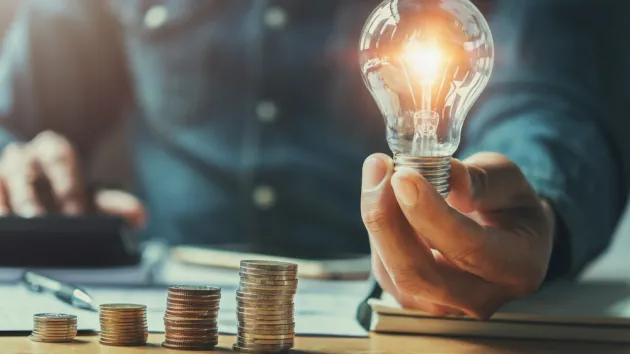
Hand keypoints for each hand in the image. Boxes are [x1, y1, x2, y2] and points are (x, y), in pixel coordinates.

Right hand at [0, 131, 145, 227]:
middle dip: (32, 198)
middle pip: (24, 170)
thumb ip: (116, 206)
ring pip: (0, 182)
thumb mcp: (93, 201)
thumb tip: (139, 216)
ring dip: (8, 204)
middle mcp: (24, 156)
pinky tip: (4, 227)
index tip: (76, 214)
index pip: (60, 158)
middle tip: (40, 221)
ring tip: (18, 226)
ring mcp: (2, 172)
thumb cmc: (69, 198)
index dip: (68, 186)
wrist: (43, 204)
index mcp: (54, 149)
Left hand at [361, 152, 554, 318]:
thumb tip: (447, 176)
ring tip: (380, 172)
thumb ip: (481, 178)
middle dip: (388, 220)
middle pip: (418, 274)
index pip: (467, 247)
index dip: (429, 213)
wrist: (505, 236)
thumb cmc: (508, 204)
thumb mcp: (507, 179)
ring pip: (393, 273)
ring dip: (378, 219)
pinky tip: (383, 198)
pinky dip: (378, 230)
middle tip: (378, 168)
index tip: (402, 176)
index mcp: (517, 267)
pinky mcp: (414, 300)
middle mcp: (481, 298)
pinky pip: (383, 269)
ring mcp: (444, 305)